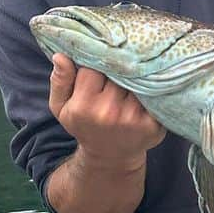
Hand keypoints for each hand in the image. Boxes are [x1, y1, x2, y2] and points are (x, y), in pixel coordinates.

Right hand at [48, 54, 165, 169]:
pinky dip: (150, 87)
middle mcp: (109, 112)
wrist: (110, 156)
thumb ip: (60, 81)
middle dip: (117, 67)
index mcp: (84, 106)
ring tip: (131, 77)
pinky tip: (146, 88)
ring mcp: (133, 117)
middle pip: (117, 71)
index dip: (96, 61)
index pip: (92, 67)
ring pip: (136, 79)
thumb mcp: (61, 108)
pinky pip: (153, 93)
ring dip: (135, 75)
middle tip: (116, 67)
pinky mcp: (153, 123)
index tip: (97, 63)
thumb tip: (61, 56)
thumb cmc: (84, 125)